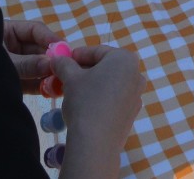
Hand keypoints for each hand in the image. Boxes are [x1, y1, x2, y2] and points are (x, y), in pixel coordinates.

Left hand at [4, 19, 61, 93]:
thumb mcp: (1, 61)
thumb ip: (25, 63)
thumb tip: (51, 64)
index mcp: (7, 32)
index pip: (34, 30)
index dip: (50, 38)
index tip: (64, 49)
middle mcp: (13, 47)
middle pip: (38, 50)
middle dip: (52, 60)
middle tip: (65, 68)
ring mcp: (14, 65)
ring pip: (37, 68)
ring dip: (49, 74)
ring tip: (61, 81)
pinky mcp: (14, 83)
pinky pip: (31, 83)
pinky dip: (41, 87)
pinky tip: (53, 91)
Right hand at [51, 45, 144, 163]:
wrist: (96, 142)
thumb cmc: (85, 101)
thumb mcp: (70, 78)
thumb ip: (64, 64)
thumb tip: (57, 59)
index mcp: (125, 59)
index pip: (97, 51)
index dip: (77, 55)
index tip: (62, 61)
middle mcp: (136, 74)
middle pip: (105, 67)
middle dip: (84, 70)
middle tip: (65, 76)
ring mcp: (136, 94)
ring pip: (109, 83)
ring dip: (91, 84)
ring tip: (72, 91)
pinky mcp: (132, 112)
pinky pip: (114, 99)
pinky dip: (100, 98)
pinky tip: (85, 106)